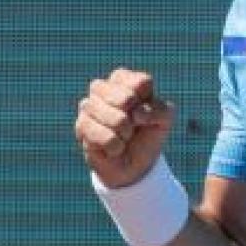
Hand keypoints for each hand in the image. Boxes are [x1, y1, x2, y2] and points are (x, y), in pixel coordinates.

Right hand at [75, 68, 173, 188]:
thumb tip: (135, 113)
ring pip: (115, 119)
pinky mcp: (81, 125)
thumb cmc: (147, 134)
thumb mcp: (164, 120)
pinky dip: (115, 146)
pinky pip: (103, 136)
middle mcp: (103, 88)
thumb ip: (160, 110)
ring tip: (123, 137)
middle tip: (133, 126)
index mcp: (124, 80)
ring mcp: (89, 105)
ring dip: (125, 134)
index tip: (146, 112)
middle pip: (126, 99)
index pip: (141, 83)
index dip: (148, 103)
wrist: (132, 165)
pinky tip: (113, 148)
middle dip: (136, 120)